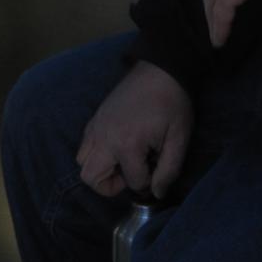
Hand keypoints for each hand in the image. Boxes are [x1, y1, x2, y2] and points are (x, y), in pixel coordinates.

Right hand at [76, 60, 192, 199]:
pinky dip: (96, 152)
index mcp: (127, 144)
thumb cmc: (173, 103)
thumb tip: (156, 193)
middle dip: (111, 185)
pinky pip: (84, 144)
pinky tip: (118, 146)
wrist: (161, 69)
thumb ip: (168, 170)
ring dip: (100, 168)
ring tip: (123, 160)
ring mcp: (96, 126)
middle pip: (90, 178)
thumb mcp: (179, 139)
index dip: (149, 183)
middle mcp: (104, 137)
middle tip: (132, 172)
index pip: (133, 181)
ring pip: (82, 161)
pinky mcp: (95, 117)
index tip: (158, 170)